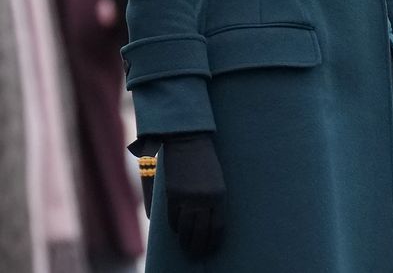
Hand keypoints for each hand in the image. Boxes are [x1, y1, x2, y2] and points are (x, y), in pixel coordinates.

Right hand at [164, 133, 225, 257]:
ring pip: (185, 229)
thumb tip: (207, 221)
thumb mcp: (215, 178)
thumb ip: (212, 199)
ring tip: (185, 247)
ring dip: (185, 241)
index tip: (211, 249)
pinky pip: (173, 219)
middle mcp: (204, 199)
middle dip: (199, 247)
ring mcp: (188, 198)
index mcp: (219, 195)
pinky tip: (176, 231)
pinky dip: (174, 228)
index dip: (213, 242)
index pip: (217, 228)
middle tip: (196, 254)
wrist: (188, 140)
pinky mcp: (173, 195)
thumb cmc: (204, 158)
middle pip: (201, 233)